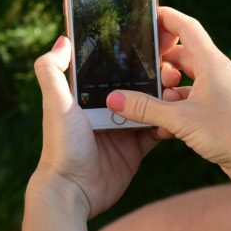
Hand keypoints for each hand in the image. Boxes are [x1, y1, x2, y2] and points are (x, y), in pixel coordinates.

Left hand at [32, 36, 161, 219]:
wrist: (73, 191)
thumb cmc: (61, 146)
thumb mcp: (55, 104)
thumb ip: (51, 71)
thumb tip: (63, 39)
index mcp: (86, 95)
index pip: (111, 67)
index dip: (130, 54)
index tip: (151, 40)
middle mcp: (105, 108)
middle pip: (135, 85)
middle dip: (155, 74)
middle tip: (172, 68)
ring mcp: (122, 128)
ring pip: (150, 105)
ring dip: (166, 97)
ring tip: (178, 88)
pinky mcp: (135, 148)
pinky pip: (157, 131)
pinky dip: (168, 123)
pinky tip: (179, 115)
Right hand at [104, 7, 230, 183]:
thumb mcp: (181, 119)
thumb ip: (145, 108)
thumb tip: (114, 98)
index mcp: (211, 63)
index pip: (186, 27)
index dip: (166, 17)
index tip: (145, 14)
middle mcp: (214, 73)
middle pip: (180, 56)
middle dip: (159, 63)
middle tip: (137, 70)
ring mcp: (216, 93)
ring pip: (183, 82)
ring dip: (164, 92)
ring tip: (148, 104)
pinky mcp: (216, 112)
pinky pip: (188, 102)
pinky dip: (174, 110)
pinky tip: (162, 127)